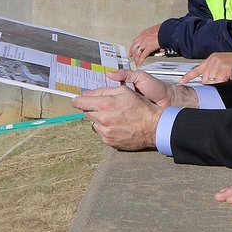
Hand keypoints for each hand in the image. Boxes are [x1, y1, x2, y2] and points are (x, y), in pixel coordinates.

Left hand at [71, 70, 198, 148]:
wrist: (154, 127)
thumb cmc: (142, 108)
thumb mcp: (125, 91)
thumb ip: (104, 90)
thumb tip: (88, 94)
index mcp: (105, 105)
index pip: (80, 102)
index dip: (78, 100)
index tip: (78, 100)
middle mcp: (102, 119)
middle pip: (86, 113)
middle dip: (93, 109)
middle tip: (106, 107)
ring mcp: (105, 132)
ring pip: (94, 124)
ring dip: (100, 120)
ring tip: (115, 118)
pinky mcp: (109, 141)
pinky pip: (101, 134)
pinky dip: (107, 129)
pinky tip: (118, 126)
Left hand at [131, 24, 163, 65]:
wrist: (167, 31)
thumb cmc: (164, 30)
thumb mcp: (156, 31)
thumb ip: (155, 38)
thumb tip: (158, 44)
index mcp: (145, 33)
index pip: (136, 41)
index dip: (133, 47)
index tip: (132, 51)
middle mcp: (143, 37)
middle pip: (134, 47)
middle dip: (133, 54)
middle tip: (133, 58)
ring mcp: (144, 42)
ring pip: (137, 52)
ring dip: (136, 59)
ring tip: (137, 63)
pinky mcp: (148, 47)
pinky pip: (142, 56)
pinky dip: (140, 61)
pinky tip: (140, 64)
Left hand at [180, 52, 231, 84]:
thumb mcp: (224, 65)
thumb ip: (215, 72)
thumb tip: (209, 84)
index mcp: (212, 59)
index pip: (196, 69)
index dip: (187, 77)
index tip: (180, 82)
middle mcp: (213, 60)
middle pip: (205, 79)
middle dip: (213, 83)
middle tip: (223, 79)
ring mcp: (218, 63)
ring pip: (212, 81)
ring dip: (220, 83)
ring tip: (229, 76)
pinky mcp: (224, 68)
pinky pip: (219, 82)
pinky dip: (224, 83)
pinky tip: (230, 77)